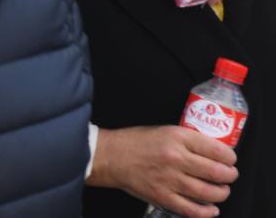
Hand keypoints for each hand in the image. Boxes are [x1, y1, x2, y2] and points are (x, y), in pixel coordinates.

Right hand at [88, 126, 236, 217]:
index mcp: (177, 138)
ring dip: (221, 193)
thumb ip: (188, 140)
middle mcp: (176, 158)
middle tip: (229, 176)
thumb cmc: (136, 142)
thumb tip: (213, 151)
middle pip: (218, 173)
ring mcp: (170, 180)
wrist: (110, 156)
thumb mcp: (164, 130)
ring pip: (209, 193)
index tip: (230, 160)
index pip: (217, 150)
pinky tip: (211, 209)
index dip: (230, 157)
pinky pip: (193, 210)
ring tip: (220, 191)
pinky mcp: (162, 196)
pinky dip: (207, 212)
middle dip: (230, 176)